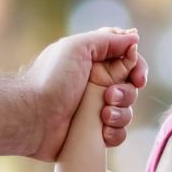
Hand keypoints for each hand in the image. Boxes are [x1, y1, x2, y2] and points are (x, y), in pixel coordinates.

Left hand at [20, 27, 147, 160]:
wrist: (33, 117)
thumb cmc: (51, 79)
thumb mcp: (78, 48)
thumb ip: (108, 40)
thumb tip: (134, 37)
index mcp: (94, 63)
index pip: (128, 62)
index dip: (138, 69)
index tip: (138, 78)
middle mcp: (97, 86)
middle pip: (131, 89)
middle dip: (126, 94)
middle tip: (109, 97)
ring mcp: (96, 111)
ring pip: (127, 113)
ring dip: (120, 115)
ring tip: (102, 116)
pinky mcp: (94, 133)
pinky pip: (118, 134)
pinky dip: (115, 133)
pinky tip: (101, 132)